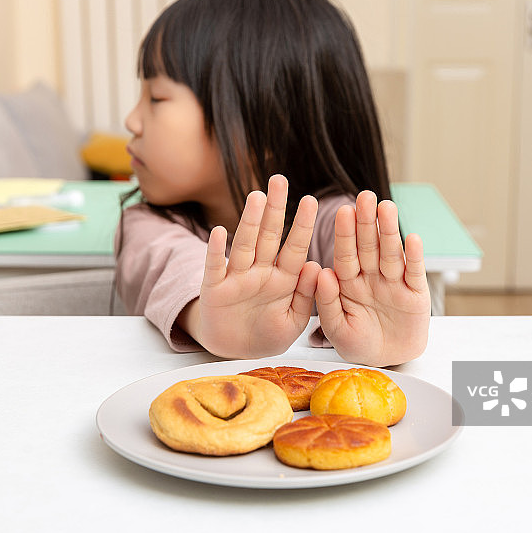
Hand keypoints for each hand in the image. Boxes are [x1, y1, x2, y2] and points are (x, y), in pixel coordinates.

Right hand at [187, 174, 320, 358]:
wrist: (236, 352)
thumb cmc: (268, 333)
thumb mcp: (294, 320)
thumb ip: (306, 296)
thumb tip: (317, 266)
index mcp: (284, 278)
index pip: (295, 247)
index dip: (302, 225)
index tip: (312, 200)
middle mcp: (260, 271)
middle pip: (269, 236)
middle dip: (275, 208)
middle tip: (280, 180)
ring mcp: (237, 278)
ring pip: (245, 244)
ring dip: (250, 221)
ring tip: (257, 197)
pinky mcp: (214, 289)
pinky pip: (215, 267)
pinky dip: (216, 251)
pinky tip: (218, 232)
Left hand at [315, 191, 430, 366]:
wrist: (387, 362)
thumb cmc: (358, 344)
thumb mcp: (336, 329)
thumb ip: (327, 302)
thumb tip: (322, 272)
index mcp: (348, 282)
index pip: (346, 254)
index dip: (345, 233)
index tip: (342, 211)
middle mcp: (371, 277)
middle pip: (369, 246)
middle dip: (367, 222)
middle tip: (365, 196)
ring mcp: (394, 283)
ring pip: (391, 253)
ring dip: (389, 230)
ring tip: (387, 207)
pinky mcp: (416, 294)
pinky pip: (415, 273)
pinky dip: (415, 256)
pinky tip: (412, 237)